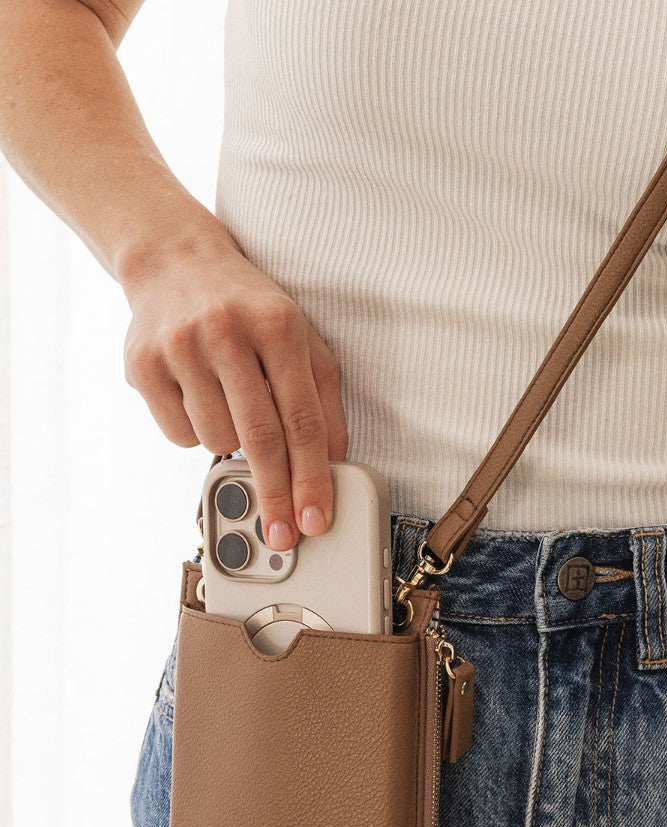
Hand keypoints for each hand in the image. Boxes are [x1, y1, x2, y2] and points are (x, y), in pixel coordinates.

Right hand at [120, 228, 347, 549]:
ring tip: (230, 404)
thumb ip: (323, 401)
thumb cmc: (250, 312)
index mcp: (278, 325)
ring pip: (216, 441)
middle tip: (284, 534)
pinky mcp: (143, 365)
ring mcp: (180, 347)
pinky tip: (198, 396)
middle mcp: (227, 332)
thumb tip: (332, 466)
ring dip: (230, 445)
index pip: (302, 419)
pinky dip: (195, 431)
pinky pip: (180, 434)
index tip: (315, 519)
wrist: (175, 262)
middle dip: (275, 493)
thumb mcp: (301, 340)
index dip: (312, 477)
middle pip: (259, 438)